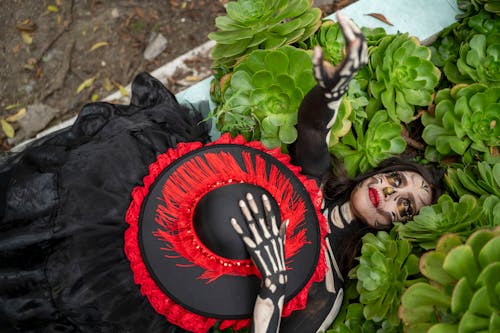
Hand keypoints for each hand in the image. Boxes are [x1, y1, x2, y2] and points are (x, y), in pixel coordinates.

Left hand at [231, 193, 287, 332]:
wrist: (275, 275)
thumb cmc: (278, 259)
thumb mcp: (282, 243)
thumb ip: (282, 231)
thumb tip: (286, 220)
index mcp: (275, 233)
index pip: (271, 216)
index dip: (267, 206)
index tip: (263, 196)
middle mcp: (267, 235)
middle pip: (259, 217)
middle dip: (254, 205)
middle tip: (249, 195)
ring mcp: (259, 241)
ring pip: (251, 223)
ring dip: (245, 212)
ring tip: (240, 203)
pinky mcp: (252, 248)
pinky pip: (243, 235)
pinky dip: (237, 227)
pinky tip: (232, 220)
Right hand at [312, 12, 367, 98]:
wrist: (335, 90)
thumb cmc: (324, 81)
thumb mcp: (317, 74)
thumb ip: (317, 62)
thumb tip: (316, 48)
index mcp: (346, 69)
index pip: (351, 48)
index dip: (348, 33)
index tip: (340, 19)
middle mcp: (357, 65)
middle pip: (358, 40)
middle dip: (349, 26)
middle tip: (339, 15)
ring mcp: (362, 61)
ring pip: (362, 39)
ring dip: (353, 27)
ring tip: (342, 19)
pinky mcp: (363, 58)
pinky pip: (363, 41)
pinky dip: (356, 32)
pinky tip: (347, 27)